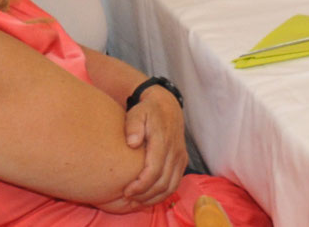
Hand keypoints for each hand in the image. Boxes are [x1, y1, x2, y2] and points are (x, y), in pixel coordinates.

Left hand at [118, 85, 186, 206]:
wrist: (167, 106)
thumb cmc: (147, 111)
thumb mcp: (137, 113)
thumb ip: (133, 126)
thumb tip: (132, 142)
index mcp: (163, 141)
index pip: (154, 170)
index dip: (141, 185)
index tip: (126, 191)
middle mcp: (174, 151)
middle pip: (163, 182)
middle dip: (145, 195)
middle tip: (128, 199)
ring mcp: (180, 157)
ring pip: (171, 186)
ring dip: (154, 198)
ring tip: (137, 201)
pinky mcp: (182, 161)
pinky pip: (175, 183)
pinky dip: (162, 194)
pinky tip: (148, 197)